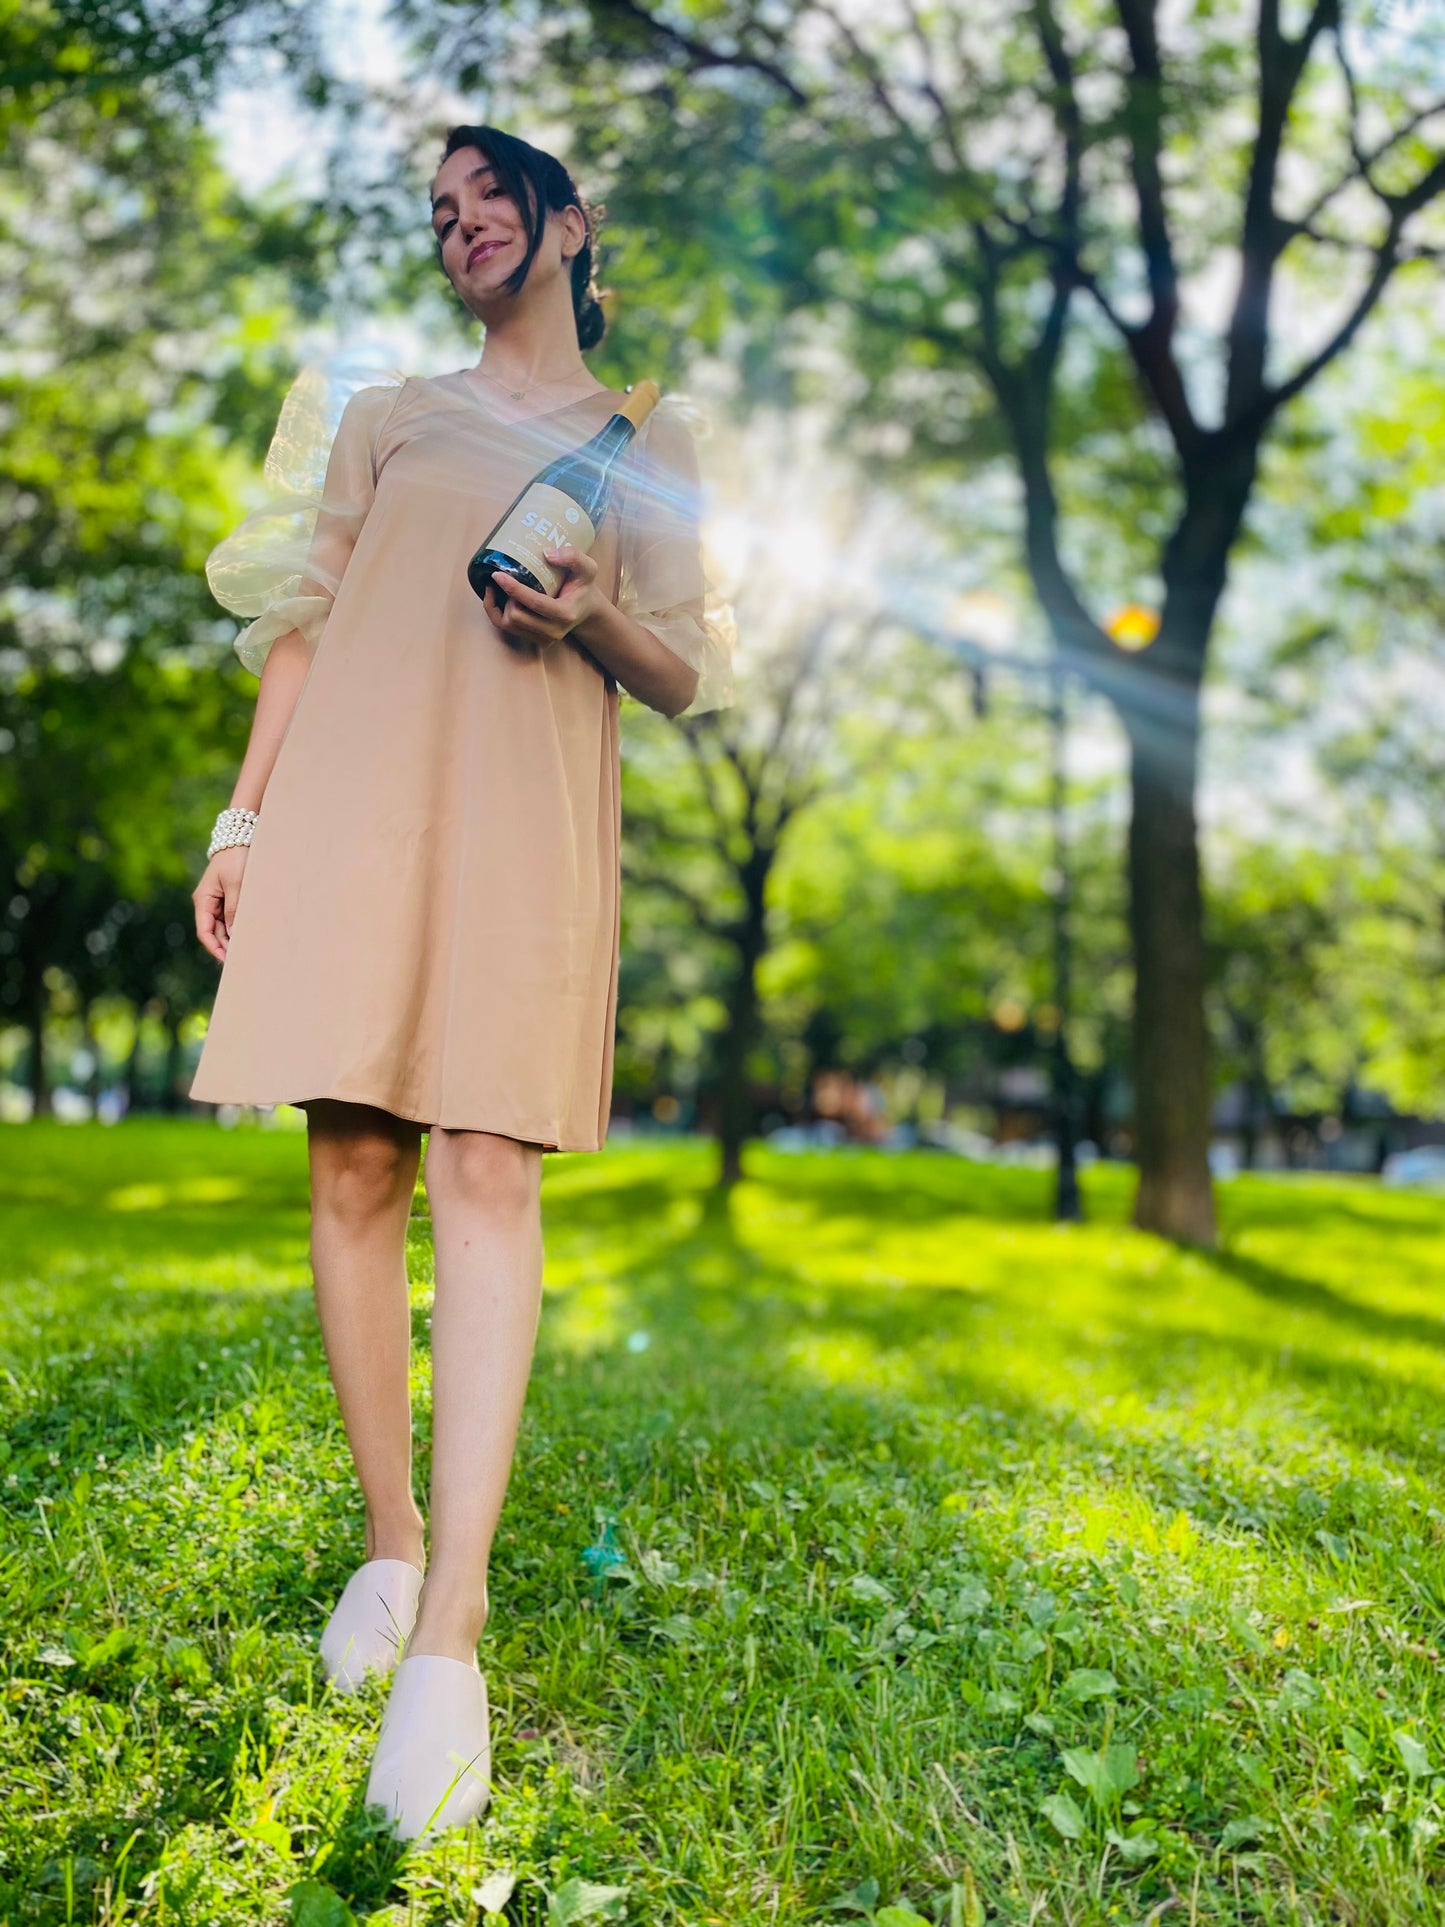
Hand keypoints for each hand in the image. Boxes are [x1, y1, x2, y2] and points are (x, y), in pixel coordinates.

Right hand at [193, 845, 247, 962]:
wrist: (240, 837)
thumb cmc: (236, 858)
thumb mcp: (236, 884)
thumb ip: (234, 909)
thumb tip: (233, 934)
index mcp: (203, 900)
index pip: (204, 930)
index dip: (213, 947)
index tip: (226, 959)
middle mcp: (207, 902)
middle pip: (214, 931)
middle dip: (225, 946)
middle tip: (242, 959)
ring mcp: (217, 901)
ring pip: (223, 926)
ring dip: (232, 938)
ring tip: (247, 950)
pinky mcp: (228, 897)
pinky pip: (230, 917)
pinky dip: (237, 927)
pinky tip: (248, 934)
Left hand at [480, 542, 605, 648]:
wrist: (586, 609)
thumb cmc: (583, 586)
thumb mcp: (587, 568)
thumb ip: (573, 556)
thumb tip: (547, 554)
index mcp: (565, 613)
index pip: (535, 603)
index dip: (514, 589)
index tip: (498, 574)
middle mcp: (554, 631)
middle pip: (516, 617)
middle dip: (506, 597)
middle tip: (503, 579)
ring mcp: (544, 639)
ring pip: (508, 625)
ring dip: (499, 606)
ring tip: (498, 587)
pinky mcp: (535, 641)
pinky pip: (507, 629)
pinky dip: (497, 614)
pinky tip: (496, 598)